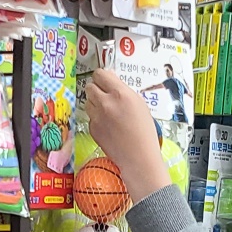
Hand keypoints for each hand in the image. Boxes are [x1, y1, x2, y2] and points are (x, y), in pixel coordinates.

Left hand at [85, 70, 170, 201]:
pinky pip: (90, 118)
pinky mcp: (93, 129)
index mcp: (120, 93)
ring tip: (107, 112)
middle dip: (96, 89)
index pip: (100, 74)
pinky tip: (108, 126)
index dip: (102, 77)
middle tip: (103, 95)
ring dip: (94, 104)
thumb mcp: (138, 103)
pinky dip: (96, 120)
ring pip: (87, 102)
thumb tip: (111, 82)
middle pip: (89, 86)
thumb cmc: (143, 131)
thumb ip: (122, 91)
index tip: (104, 81)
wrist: (138, 156)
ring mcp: (97, 117)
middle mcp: (106, 103)